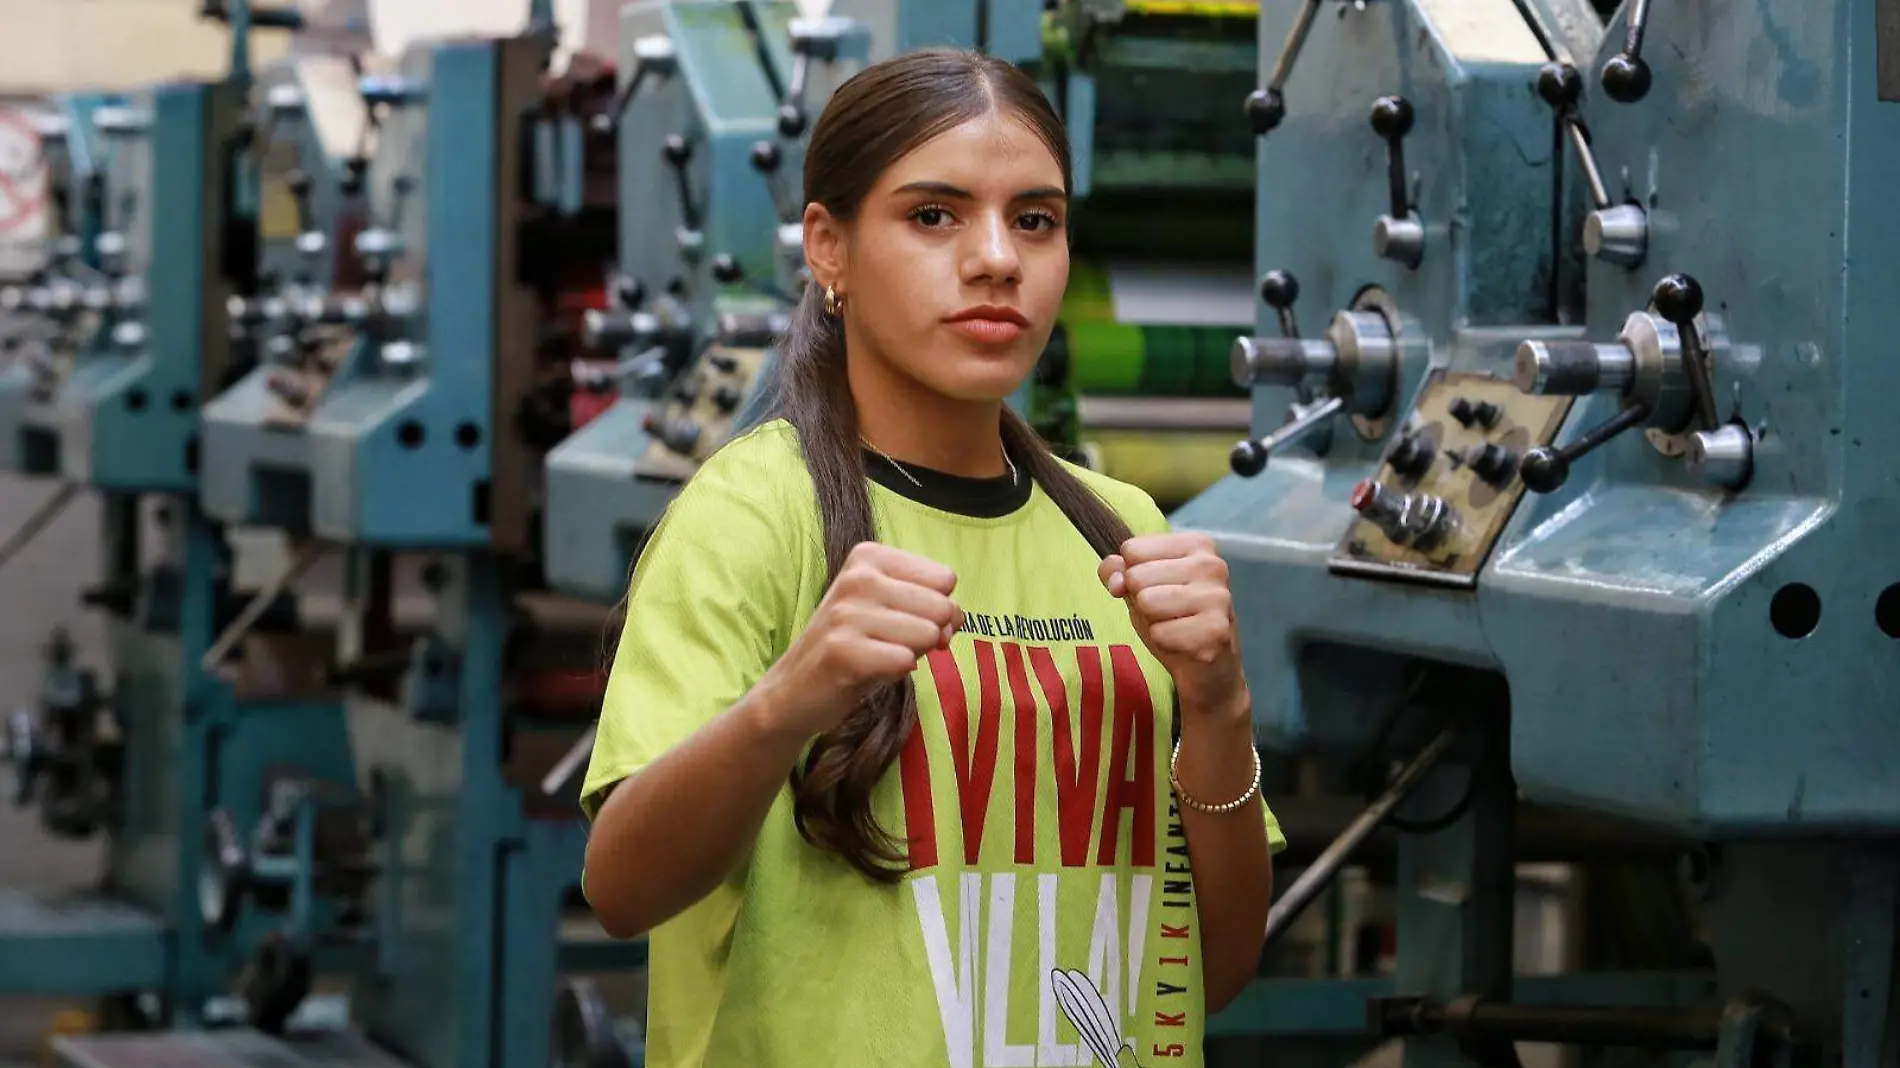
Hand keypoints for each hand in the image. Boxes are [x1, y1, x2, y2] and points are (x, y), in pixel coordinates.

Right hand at [756, 541, 960, 737]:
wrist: (794, 690)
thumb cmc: (854, 646)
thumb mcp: (892, 612)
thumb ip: (932, 605)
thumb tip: (956, 618)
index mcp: (869, 557)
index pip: (945, 579)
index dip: (938, 609)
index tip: (908, 622)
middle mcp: (858, 576)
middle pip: (942, 606)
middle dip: (930, 634)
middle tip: (891, 645)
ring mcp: (847, 613)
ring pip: (928, 634)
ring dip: (912, 654)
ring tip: (878, 655)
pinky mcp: (843, 650)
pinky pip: (906, 660)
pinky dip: (896, 672)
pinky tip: (868, 670)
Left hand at [1099, 533, 1246, 716]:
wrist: (1210, 669)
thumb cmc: (1174, 620)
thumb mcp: (1141, 589)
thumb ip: (1119, 572)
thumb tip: (1115, 578)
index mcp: (1197, 545)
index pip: (1132, 549)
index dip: (1131, 576)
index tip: (1155, 590)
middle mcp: (1212, 565)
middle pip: (1137, 575)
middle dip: (1142, 601)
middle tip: (1167, 614)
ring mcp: (1217, 598)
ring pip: (1147, 602)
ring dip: (1152, 622)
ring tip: (1174, 627)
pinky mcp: (1215, 631)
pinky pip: (1160, 633)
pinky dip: (1163, 643)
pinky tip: (1184, 644)